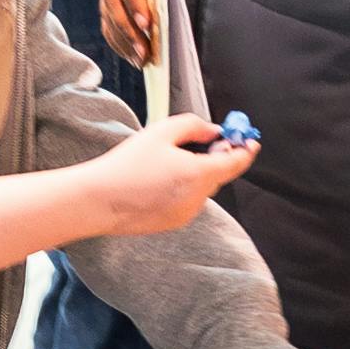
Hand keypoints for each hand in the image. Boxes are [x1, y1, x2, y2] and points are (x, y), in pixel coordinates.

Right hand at [70, 108, 256, 241]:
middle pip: (218, 174)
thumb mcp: (161, 132)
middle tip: (203, 140)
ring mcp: (187, 213)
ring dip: (197, 173)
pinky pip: (188, 200)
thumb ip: (194, 126)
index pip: (236, 163)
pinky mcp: (174, 222)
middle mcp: (198, 198)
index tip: (250, 140)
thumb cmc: (126, 165)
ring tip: (167, 161)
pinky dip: (183, 187)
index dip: (246, 149)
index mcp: (198, 175)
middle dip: (216, 157)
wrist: (98, 200)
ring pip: (202, 188)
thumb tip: (213, 132)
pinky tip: (158, 179)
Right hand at [96, 0, 181, 62]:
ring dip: (122, 38)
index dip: (134, 0)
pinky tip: (132, 53)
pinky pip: (108, 17)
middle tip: (145, 52)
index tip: (147, 25)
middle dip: (127, 28)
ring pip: (106, 11)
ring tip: (141, 60)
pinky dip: (118, 37)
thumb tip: (171, 8)